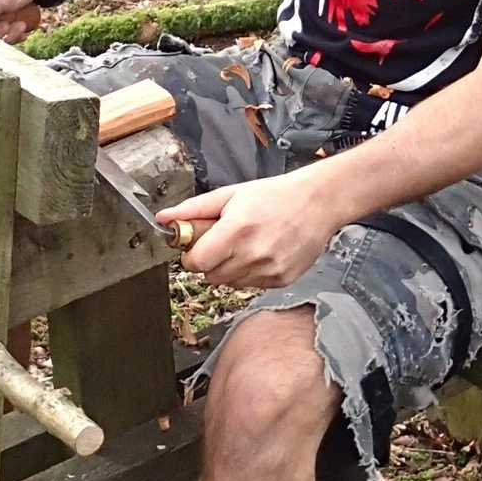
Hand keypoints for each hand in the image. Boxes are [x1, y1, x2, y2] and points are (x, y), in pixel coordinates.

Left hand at [177, 171, 340, 290]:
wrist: (318, 202)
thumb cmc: (274, 195)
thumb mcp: (230, 194)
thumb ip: (194, 209)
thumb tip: (163, 218)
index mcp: (236, 229)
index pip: (197, 263)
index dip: (192, 256)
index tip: (198, 246)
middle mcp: (253, 254)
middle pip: (210, 276)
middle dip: (210, 262)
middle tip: (224, 242)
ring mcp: (269, 270)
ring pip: (230, 283)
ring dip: (230, 269)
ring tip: (245, 245)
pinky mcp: (282, 280)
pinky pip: (252, 285)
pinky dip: (250, 273)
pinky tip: (262, 253)